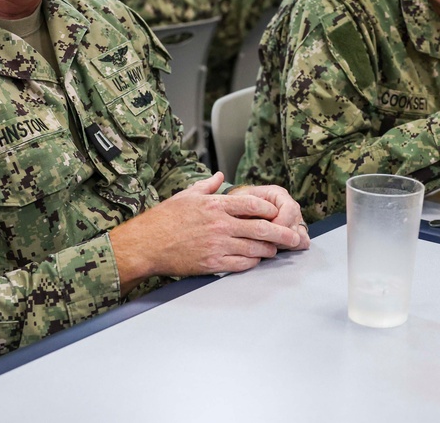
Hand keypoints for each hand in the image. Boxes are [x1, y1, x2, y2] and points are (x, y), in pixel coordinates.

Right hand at [109, 173, 302, 294]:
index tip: (278, 213)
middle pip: (261, 228)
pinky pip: (241, 264)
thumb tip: (219, 175)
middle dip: (281, 233)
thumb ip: (206, 185)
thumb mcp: (186, 195)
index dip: (270, 209)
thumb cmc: (163, 219)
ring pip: (254, 247)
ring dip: (268, 249)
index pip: (252, 203)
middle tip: (294, 237)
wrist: (146, 245)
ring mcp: (218, 244)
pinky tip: (255, 260)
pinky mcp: (213, 263)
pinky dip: (252, 262)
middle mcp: (220, 224)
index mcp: (215, 205)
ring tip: (274, 250)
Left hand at [227, 184, 310, 250]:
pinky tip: (277, 247)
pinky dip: (291, 247)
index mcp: (278, 194)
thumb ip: (248, 209)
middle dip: (280, 237)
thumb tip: (256, 224)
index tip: (265, 232)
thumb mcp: (239, 203)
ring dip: (285, 243)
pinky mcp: (295, 231)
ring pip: (300, 234)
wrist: (238, 210)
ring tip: (268, 244)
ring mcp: (294, 219)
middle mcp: (289, 205)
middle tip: (265, 242)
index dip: (280, 223)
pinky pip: (302, 241)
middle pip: (296, 223)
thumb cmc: (238, 205)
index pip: (289, 209)